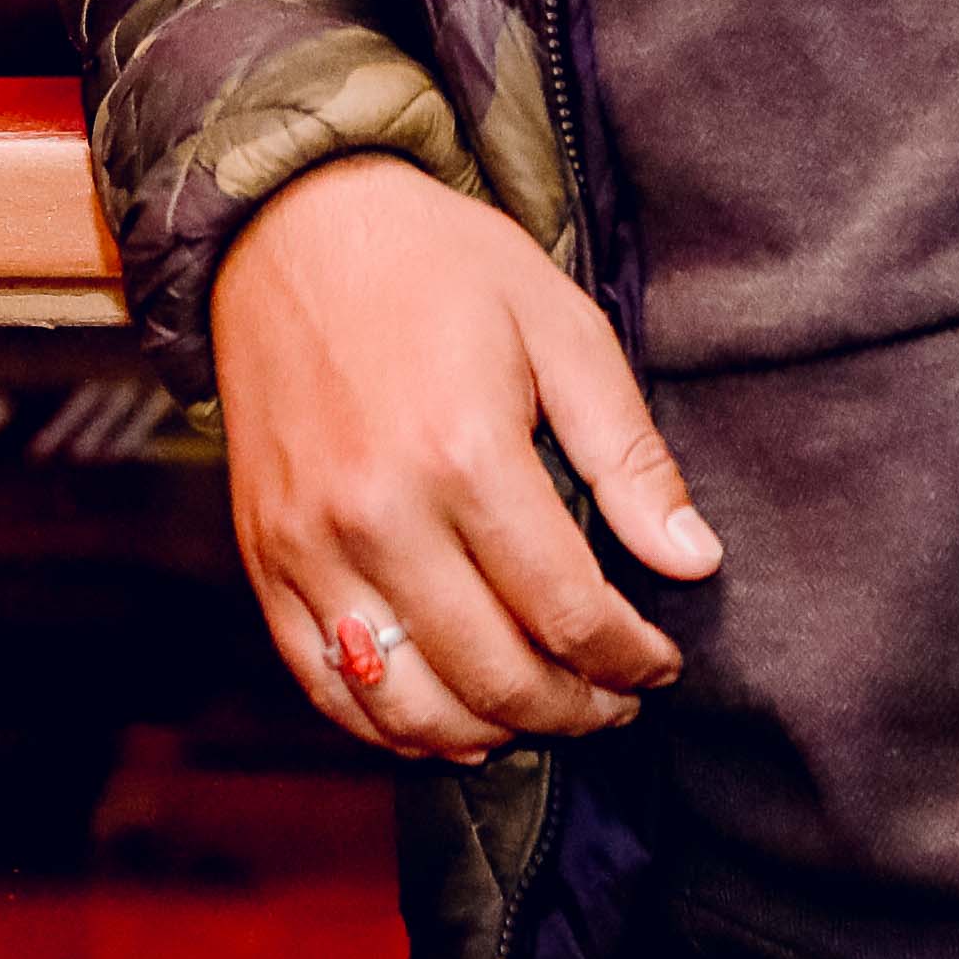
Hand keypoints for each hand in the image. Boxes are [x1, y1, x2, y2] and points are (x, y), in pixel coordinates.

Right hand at [208, 153, 719, 762]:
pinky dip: (389, 726)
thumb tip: (694, 561)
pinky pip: (325, 684)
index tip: (660, 664)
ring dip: (490, 733)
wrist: (291, 225)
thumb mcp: (561, 326)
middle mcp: (378, 514)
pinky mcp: (263, 557)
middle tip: (615, 702)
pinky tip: (447, 716)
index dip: (630, 660)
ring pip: (408, 706)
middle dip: (575, 709)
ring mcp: (309, 545)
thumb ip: (630, 454)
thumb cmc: (438, 265)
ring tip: (540, 713)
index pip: (568, 612)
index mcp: (464, 453)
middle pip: (494, 676)